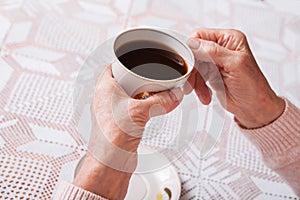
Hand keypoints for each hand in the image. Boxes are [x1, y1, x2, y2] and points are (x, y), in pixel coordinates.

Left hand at [73, 66, 182, 198]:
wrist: (109, 165)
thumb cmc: (110, 139)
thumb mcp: (139, 112)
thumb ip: (160, 101)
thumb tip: (174, 95)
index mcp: (104, 87)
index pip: (116, 64)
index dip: (131, 60)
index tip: (145, 59)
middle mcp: (107, 96)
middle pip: (127, 78)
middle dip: (143, 77)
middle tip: (156, 75)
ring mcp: (114, 109)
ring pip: (133, 93)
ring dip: (146, 92)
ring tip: (158, 90)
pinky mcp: (122, 121)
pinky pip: (136, 107)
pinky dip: (146, 105)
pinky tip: (155, 106)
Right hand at [185, 28, 284, 128]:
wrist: (254, 108)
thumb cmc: (253, 87)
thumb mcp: (235, 64)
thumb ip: (213, 52)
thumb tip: (193, 43)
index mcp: (229, 39)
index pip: (200, 36)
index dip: (191, 50)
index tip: (189, 64)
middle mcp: (221, 48)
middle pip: (194, 52)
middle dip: (193, 69)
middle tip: (192, 81)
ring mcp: (215, 62)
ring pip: (193, 66)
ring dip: (195, 81)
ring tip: (202, 92)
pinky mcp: (211, 74)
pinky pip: (196, 77)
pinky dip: (198, 87)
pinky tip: (205, 94)